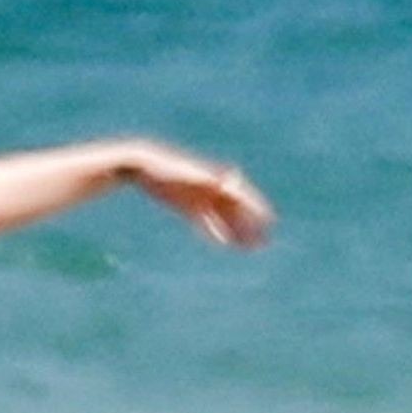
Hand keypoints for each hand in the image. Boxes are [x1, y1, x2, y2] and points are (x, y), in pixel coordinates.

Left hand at [123, 141, 274, 249]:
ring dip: (236, 231)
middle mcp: (211, 188)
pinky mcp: (187, 204)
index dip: (256, 208)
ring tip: (248, 247)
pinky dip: (214, 230)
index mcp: (214, 180)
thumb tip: (231, 179)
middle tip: (263, 243)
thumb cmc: (164, 169)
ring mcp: (200, 197)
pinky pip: (205, 220)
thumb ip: (209, 178)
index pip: (242, 196)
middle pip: (236, 209)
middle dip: (250, 225)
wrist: (142, 164)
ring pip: (223, 217)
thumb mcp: (186, 174)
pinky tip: (223, 243)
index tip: (270, 222)